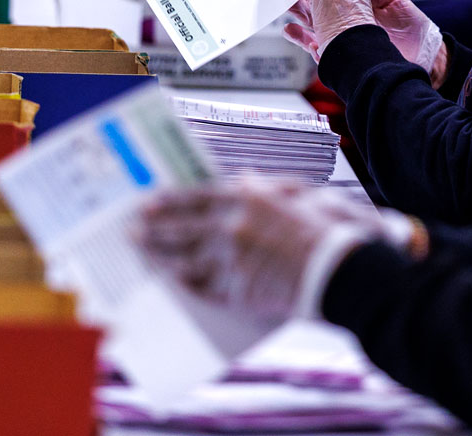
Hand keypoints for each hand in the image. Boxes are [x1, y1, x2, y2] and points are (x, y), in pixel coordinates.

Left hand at [141, 178, 399, 320]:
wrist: (340, 271)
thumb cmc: (324, 227)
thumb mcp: (297, 192)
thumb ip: (265, 186)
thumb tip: (244, 177)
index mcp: (246, 200)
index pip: (195, 198)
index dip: (168, 202)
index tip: (146, 203)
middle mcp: (232, 229)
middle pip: (182, 230)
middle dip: (154, 230)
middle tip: (132, 230)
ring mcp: (232, 263)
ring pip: (185, 260)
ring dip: (161, 257)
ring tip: (144, 255)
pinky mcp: (239, 293)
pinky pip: (204, 289)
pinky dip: (186, 284)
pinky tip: (173, 281)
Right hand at [284, 0, 447, 82]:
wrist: (419, 56)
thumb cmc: (410, 28)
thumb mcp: (391, 0)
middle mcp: (343, 13)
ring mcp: (336, 31)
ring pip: (306, 16)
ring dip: (293, 7)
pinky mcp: (333, 51)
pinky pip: (308, 42)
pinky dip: (296, 36)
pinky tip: (289, 28)